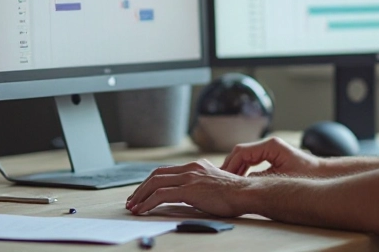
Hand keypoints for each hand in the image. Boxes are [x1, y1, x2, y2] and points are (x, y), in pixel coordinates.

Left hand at [126, 159, 252, 216]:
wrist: (246, 193)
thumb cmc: (235, 194)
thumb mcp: (214, 185)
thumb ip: (200, 186)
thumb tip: (190, 196)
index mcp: (196, 166)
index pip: (166, 171)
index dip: (150, 182)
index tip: (142, 194)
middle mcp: (191, 168)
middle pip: (157, 175)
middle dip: (140, 188)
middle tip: (132, 201)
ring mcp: (189, 177)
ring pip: (155, 183)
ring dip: (140, 196)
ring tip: (133, 208)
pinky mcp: (189, 189)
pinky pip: (161, 195)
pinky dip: (148, 203)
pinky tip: (143, 211)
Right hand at [221, 136, 321, 176]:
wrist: (321, 173)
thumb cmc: (306, 175)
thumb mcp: (281, 179)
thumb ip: (261, 180)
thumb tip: (242, 184)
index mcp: (271, 146)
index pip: (242, 152)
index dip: (230, 165)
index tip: (224, 179)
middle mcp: (269, 144)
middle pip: (240, 152)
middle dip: (229, 166)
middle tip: (221, 181)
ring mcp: (269, 148)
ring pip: (244, 156)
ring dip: (235, 168)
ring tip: (227, 182)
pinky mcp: (270, 155)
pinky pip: (251, 160)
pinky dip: (243, 169)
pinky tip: (239, 181)